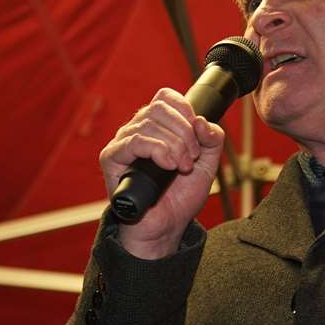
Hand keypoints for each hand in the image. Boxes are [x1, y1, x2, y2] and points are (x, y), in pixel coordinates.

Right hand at [99, 88, 224, 259]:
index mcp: (156, 126)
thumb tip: (202, 120)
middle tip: (192, 157)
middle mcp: (136, 130)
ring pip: (149, 123)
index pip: (165, 97)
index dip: (185, 110)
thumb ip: (213, 139)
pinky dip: (158, 150)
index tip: (197, 134)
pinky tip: (168, 166)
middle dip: (184, 132)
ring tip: (182, 167)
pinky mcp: (111, 158)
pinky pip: (134, 140)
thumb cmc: (180, 197)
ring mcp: (122, 143)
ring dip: (175, 145)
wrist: (166, 226)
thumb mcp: (207, 164)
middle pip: (159, 107)